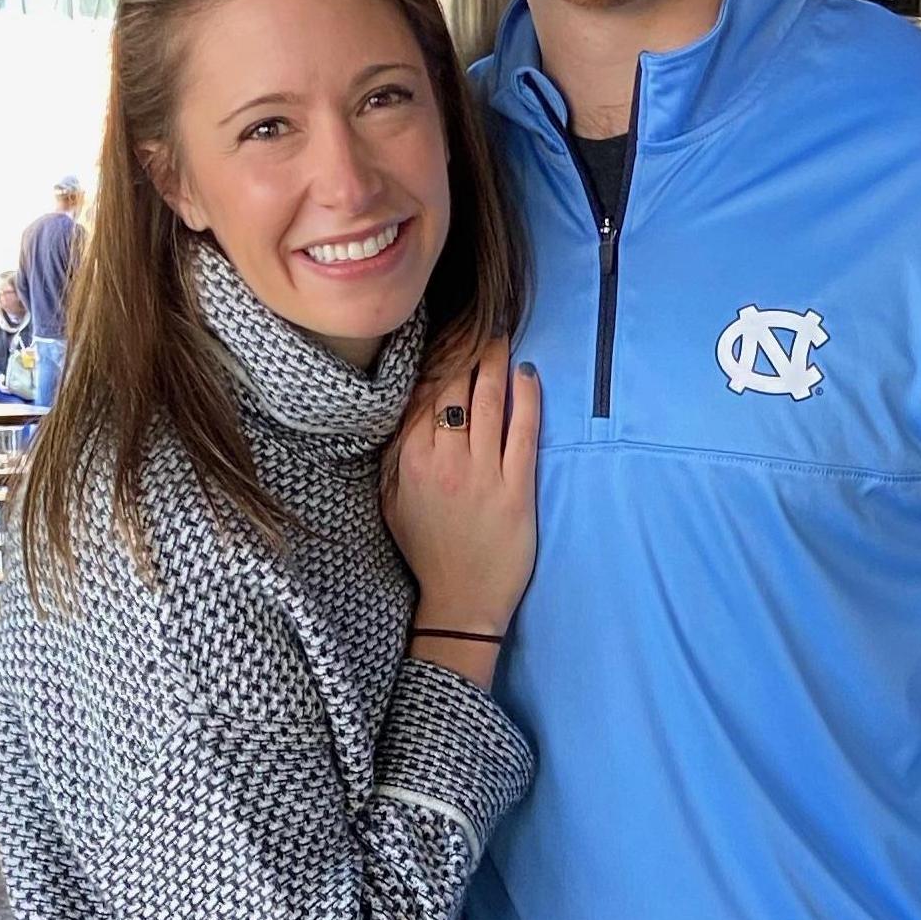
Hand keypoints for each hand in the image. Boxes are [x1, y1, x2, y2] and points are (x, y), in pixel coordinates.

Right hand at [385, 341, 539, 639]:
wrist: (460, 602)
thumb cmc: (427, 551)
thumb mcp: (393, 503)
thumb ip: (395, 455)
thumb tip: (400, 406)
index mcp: (409, 462)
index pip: (420, 393)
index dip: (433, 356)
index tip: (443, 327)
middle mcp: (443, 461)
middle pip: (453, 387)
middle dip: (464, 347)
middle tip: (475, 317)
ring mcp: (481, 473)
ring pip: (486, 401)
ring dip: (494, 361)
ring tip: (500, 333)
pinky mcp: (516, 488)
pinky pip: (522, 430)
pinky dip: (526, 397)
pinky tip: (528, 374)